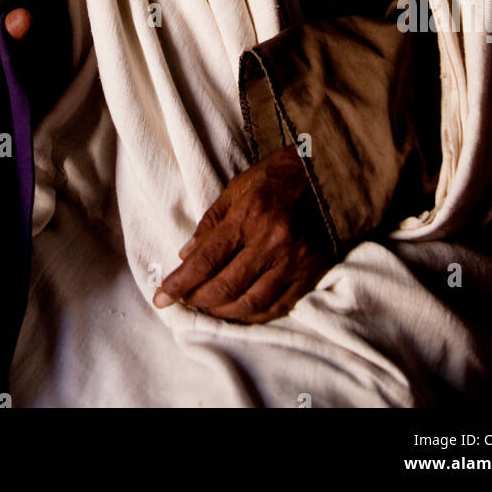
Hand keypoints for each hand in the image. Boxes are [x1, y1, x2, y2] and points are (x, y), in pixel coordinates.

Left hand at [153, 145, 334, 323]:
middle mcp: (272, 243)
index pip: (206, 260)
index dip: (180, 283)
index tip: (161, 297)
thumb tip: (186, 256)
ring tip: (207, 309)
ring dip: (223, 313)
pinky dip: (253, 316)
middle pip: (225, 287)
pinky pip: (277, 308)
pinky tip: (238, 312)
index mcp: (250, 217)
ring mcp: (293, 262)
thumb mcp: (237, 188)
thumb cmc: (278, 176)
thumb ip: (210, 223)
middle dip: (198, 300)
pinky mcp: (310, 274)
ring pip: (250, 304)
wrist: (330, 175)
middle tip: (183, 302)